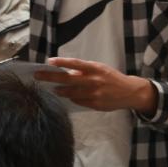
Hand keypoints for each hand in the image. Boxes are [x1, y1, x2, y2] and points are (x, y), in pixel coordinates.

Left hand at [34, 58, 158, 113]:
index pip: (75, 64)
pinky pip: (79, 102)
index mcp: (95, 69)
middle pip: (68, 79)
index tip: (49, 62)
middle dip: (51, 77)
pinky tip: (68, 96)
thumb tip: (67, 71)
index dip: (61, 62)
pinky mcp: (96, 105)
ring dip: (60, 90)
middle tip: (38, 76)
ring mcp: (94, 94)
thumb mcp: (100, 69)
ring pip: (71, 93)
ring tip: (53, 89)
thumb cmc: (112, 78)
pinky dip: (72, 98)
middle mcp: (94, 81)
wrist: (129, 92)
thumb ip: (84, 70)